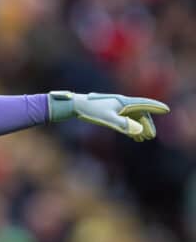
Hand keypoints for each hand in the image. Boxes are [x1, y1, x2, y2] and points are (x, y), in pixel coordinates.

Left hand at [48, 91, 169, 141]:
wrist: (76, 106)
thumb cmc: (91, 111)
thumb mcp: (107, 120)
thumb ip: (123, 125)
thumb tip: (139, 130)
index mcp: (123, 102)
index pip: (143, 104)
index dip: (155, 107)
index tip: (166, 110)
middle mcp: (122, 103)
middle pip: (140, 113)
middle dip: (147, 124)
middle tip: (151, 136)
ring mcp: (116, 107)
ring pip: (133, 117)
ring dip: (139, 127)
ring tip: (143, 139)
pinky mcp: (111, 111)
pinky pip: (126, 119)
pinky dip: (131, 127)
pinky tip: (133, 137)